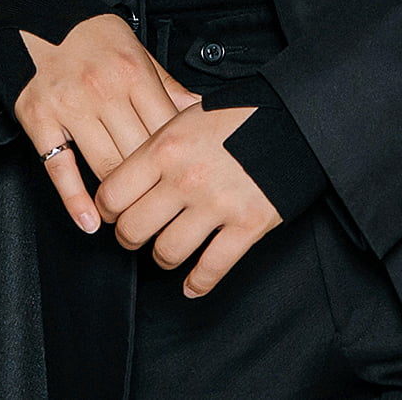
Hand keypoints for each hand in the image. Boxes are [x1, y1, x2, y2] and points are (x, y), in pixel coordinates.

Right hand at [13, 14, 198, 233]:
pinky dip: (75, 200)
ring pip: (106, 166)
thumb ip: (165, 84)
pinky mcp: (40, 121)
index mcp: (132, 72)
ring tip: (132, 216)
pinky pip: (60, 169)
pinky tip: (90, 221)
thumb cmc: (90, 37)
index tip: (184, 177)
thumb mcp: (135, 49)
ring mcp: (70, 107)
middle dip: (153, 182)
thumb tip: (198, 110)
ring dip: (121, 198)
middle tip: (163, 205)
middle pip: (139, 153)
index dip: (178, 158)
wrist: (35, 17)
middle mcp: (102, 90)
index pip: (165, 129)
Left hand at [93, 105, 280, 297]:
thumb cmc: (238, 114)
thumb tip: (128, 167)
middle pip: (134, 229)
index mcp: (165, 148)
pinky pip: (212, 268)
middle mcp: (185, 178)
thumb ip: (157, 144)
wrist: (292, 118)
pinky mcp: (247, 225)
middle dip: (130, 238)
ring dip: (163, 257)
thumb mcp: (186, 114)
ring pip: (168, 252)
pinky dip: (199, 284)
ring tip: (166, 252)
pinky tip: (192, 287)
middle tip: (136, 236)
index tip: (114, 213)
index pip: (113, 194)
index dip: (109, 210)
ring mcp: (217, 204)